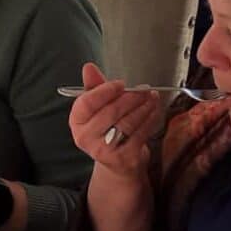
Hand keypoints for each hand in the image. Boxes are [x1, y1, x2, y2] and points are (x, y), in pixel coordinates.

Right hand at [69, 62, 160, 179]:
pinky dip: (150, 119)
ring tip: (151, 96)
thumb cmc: (106, 128)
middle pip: (110, 113)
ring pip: (127, 123)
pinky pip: (140, 134)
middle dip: (130, 98)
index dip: (105, 91)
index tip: (120, 84)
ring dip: (143, 107)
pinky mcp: (125, 158)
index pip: (86, 104)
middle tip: (142, 89)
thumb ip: (94, 87)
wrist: (117, 163)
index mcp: (76, 121)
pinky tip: (154, 110)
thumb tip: (89, 67)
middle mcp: (86, 138)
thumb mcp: (96, 108)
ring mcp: (105, 150)